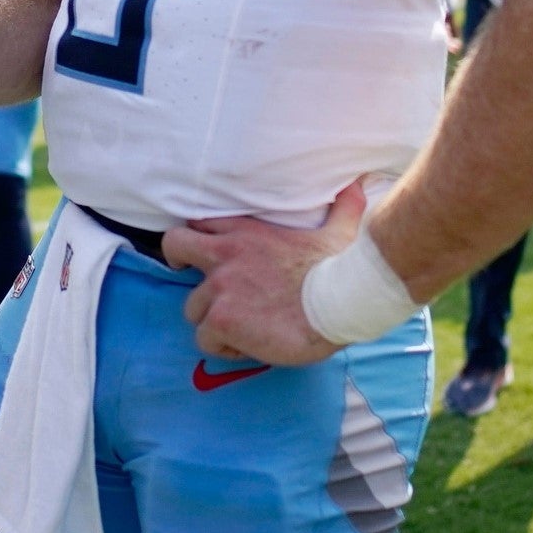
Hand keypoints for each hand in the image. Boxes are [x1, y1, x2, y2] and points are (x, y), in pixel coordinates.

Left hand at [161, 181, 369, 367]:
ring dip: (212, 318)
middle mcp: (224, 255)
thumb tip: (358, 184)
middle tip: (196, 278)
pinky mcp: (222, 320)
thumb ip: (341, 207)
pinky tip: (247, 348)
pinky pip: (205, 338)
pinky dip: (223, 346)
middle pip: (175, 247)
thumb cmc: (339, 270)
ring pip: (192, 306)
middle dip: (177, 262)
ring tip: (241, 328)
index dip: (198, 238)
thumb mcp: (338, 230)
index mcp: (245, 231)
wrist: (340, 303)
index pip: (199, 223)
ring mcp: (220, 288)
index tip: (205, 252)